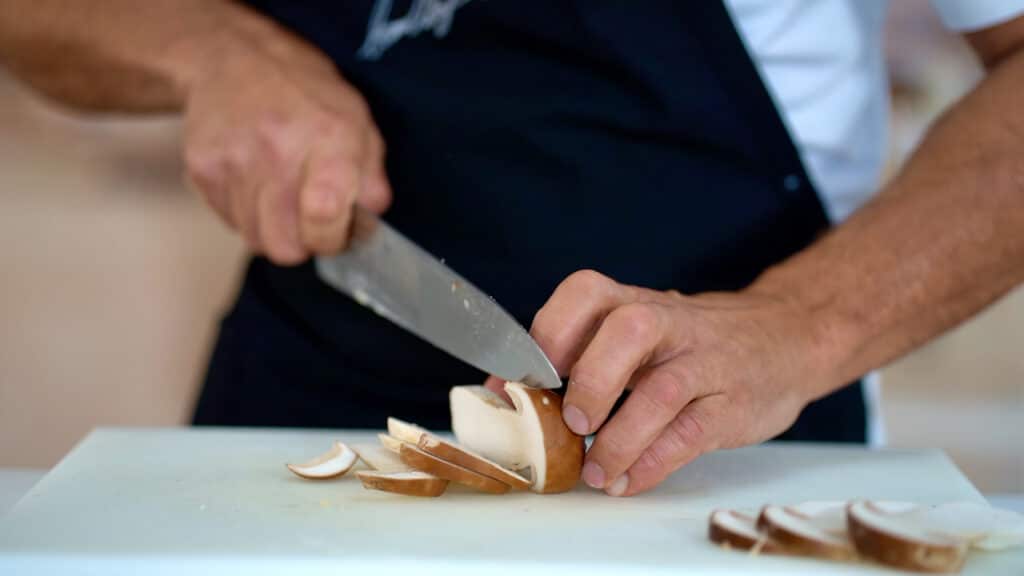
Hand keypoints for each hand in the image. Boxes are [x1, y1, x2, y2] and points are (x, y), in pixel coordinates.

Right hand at [183, 27, 389, 263]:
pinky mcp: (203, 169)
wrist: (234, 57)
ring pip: (255, 240)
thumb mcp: (357, 121)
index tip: (335, 232)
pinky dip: (246, 213)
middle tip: (307, 221)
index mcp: (330, 137)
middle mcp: (279, 149)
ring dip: (272, 229)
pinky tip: (255, 182)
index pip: (324, 217)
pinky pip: (229, 221)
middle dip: (301, 244)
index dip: (332, 239)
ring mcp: (235, 160)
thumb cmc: (305, 93)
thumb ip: (371, 178)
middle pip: (284, 246)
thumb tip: (368, 224)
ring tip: (281, 194)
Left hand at [490, 270, 834, 495]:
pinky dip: (653, 462)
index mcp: (634, 301)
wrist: (786, 338)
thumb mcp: (643, 329)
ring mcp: (705, 361)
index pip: (585, 293)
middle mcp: (669, 322)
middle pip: (628, 330)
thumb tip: (509, 394)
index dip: (545, 336)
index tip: (518, 384)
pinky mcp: (732, 404)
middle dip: (591, 379)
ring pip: (661, 390)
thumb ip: (585, 353)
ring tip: (596, 470)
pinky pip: (690, 434)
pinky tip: (627, 480)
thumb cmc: (691, 340)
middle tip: (572, 422)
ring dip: (620, 437)